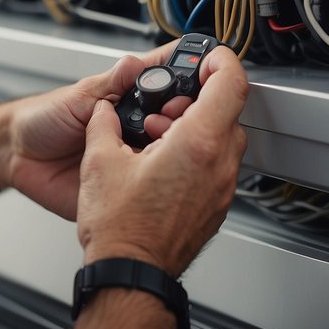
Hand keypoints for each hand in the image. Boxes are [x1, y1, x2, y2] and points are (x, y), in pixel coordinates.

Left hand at [0, 40, 189, 220]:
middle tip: (175, 114)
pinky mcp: (122, 185)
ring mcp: (130, 155)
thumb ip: (109, 83)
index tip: (206, 73)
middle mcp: (133, 126)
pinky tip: (161, 173)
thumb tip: (135, 64)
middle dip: (183, 116)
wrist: (15, 156)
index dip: (188, 78)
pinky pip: (147, 185)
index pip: (166, 81)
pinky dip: (157, 179)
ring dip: (172, 147)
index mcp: (125, 97)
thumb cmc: (40, 119)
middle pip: (176, 119)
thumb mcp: (77, 97)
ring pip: (169, 152)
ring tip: (161, 141)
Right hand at [75, 45, 248, 275]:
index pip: (230, 84)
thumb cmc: (120, 228)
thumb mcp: (98, 160)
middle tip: (165, 103)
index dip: (221, 60)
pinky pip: (215, 166)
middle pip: (228, 111)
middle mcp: (217, 166)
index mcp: (196, 144)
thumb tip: (106, 110)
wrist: (130, 273)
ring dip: (195, 126)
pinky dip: (195, 152)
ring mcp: (219, 189)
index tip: (207, 56)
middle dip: (197, 97)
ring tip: (156, 134)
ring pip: (223, 139)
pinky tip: (160, 160)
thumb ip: (105, 121)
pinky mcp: (213, 207)